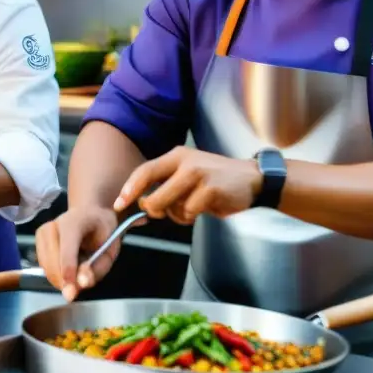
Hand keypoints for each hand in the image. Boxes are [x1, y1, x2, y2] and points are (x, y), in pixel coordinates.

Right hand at [35, 206, 127, 301]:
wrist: (90, 213)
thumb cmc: (102, 231)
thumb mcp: (110, 250)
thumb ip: (98, 268)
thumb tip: (82, 284)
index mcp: (73, 223)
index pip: (67, 250)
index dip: (69, 272)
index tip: (72, 293)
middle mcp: (52, 226)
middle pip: (53, 263)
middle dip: (66, 282)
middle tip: (81, 286)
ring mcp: (42, 233)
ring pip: (47, 269)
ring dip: (62, 280)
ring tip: (77, 273)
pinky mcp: (37, 241)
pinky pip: (44, 268)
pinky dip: (56, 275)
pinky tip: (68, 268)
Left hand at [114, 146, 263, 223]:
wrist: (253, 179)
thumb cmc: (215, 180)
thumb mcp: (188, 174)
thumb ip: (166, 184)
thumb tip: (142, 202)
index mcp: (176, 156)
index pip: (144, 171)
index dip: (129, 189)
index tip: (119, 204)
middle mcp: (185, 162)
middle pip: (153, 195)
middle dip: (153, 209)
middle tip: (162, 212)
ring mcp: (198, 174)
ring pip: (171, 206)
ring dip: (178, 214)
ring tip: (193, 206)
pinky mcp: (211, 190)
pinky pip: (189, 212)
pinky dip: (193, 217)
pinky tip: (205, 208)